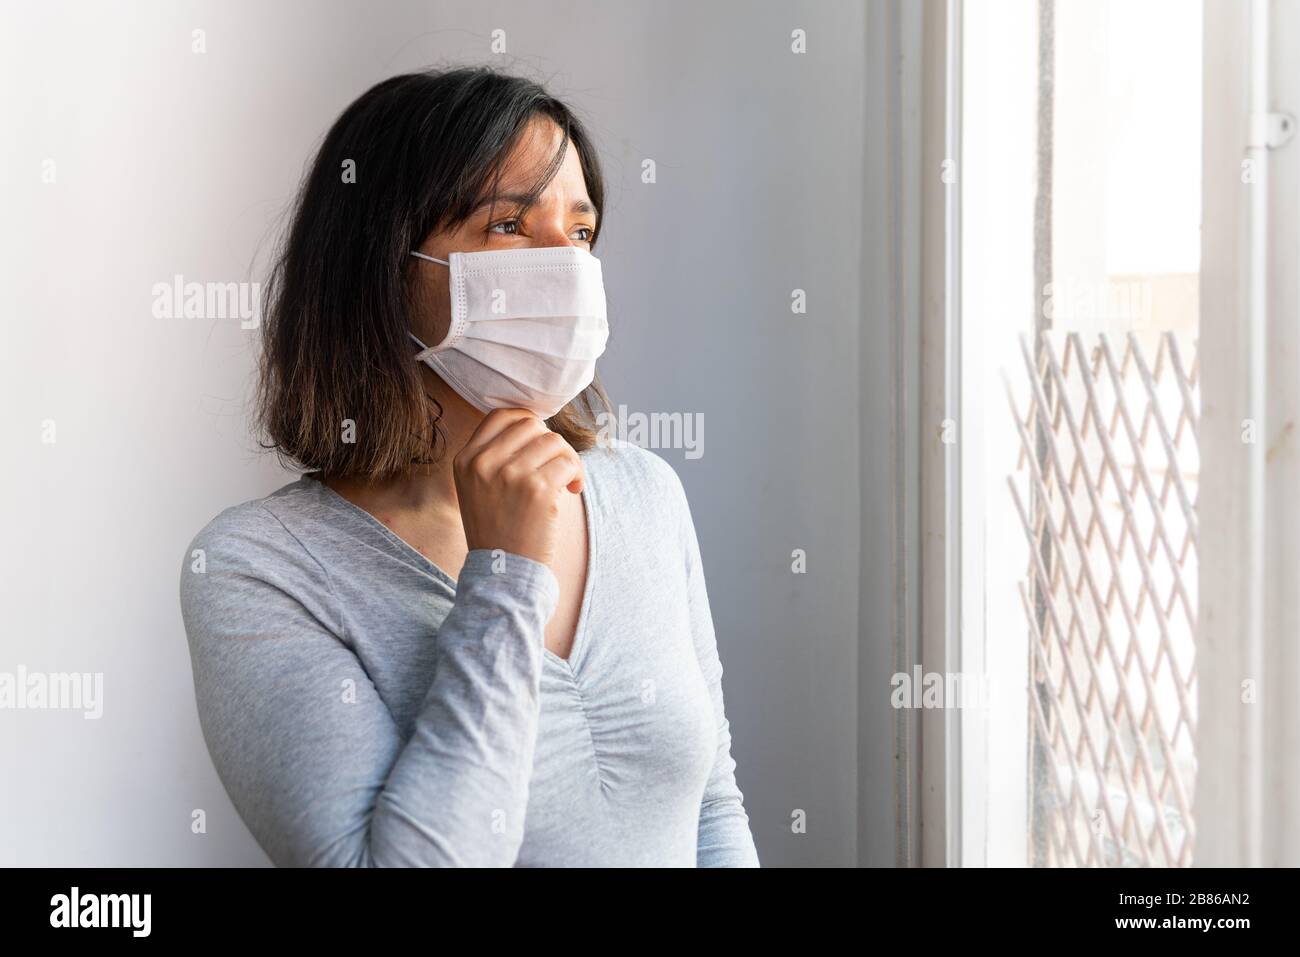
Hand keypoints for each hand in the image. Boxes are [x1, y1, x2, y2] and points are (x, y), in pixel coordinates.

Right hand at [452, 408, 584, 566]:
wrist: (502, 571)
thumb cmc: (498, 530)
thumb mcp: (477, 488)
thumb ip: (495, 456)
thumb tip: (536, 427)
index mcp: (466, 460)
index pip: (502, 416)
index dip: (528, 424)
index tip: (538, 445)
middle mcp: (483, 463)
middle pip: (531, 425)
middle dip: (550, 442)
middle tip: (555, 466)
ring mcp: (510, 475)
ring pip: (554, 441)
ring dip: (568, 458)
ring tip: (566, 482)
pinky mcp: (537, 489)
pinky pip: (569, 462)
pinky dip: (577, 474)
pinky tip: (573, 490)